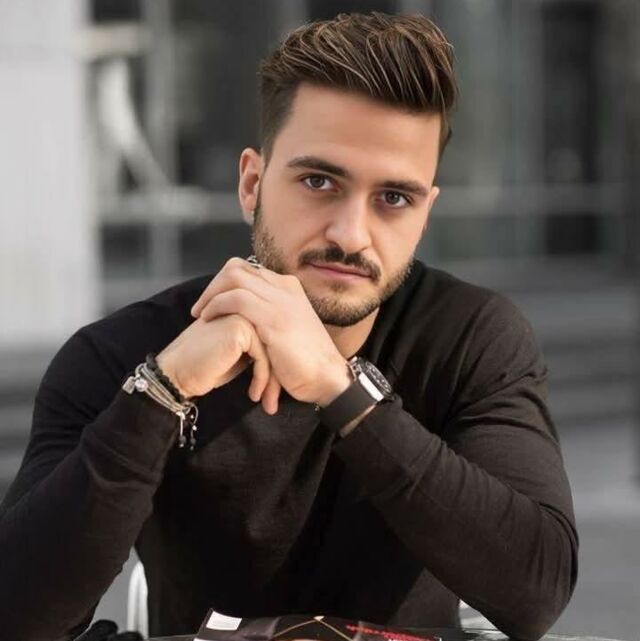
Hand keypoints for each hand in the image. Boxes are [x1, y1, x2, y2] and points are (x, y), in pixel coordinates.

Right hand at [156, 313, 281, 414]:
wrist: (177, 373)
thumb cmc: (205, 367)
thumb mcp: (238, 355)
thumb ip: (258, 348)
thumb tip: (284, 360)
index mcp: (245, 311)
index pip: (273, 339)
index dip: (276, 368)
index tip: (272, 394)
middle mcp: (245, 308)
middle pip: (276, 344)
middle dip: (277, 377)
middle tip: (272, 403)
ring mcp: (242, 314)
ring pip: (273, 351)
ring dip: (271, 382)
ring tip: (267, 403)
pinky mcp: (239, 328)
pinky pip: (263, 356)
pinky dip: (262, 379)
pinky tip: (253, 395)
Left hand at [191, 257, 350, 406]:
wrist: (327, 378)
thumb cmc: (305, 360)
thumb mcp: (288, 327)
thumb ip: (270, 313)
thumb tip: (244, 310)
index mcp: (289, 288)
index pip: (247, 270)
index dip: (223, 283)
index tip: (212, 302)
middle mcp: (285, 288)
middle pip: (237, 268)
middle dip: (213, 285)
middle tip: (202, 307)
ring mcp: (280, 301)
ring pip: (234, 278)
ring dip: (210, 295)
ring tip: (201, 314)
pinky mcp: (273, 318)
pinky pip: (235, 299)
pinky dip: (216, 305)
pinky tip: (209, 320)